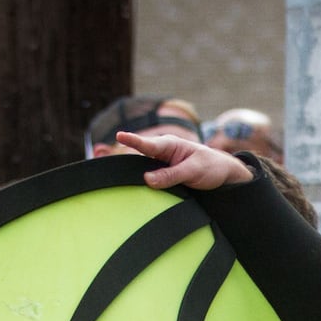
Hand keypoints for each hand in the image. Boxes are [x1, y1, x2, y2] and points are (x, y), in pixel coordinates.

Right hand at [116, 132, 254, 191]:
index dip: (134, 141)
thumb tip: (147, 180)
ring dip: (127, 168)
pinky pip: (147, 176)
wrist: (221, 173)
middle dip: (121, 152)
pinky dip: (137, 178)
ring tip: (103, 160)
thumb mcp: (193, 172)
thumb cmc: (210, 167)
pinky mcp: (161, 174)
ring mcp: (160, 163)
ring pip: (140, 166)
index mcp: (170, 145)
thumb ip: (171, 175)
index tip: (120, 136)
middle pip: (137, 154)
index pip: (148, 144)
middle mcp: (161, 152)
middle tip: (98, 151)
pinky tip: (124, 183)